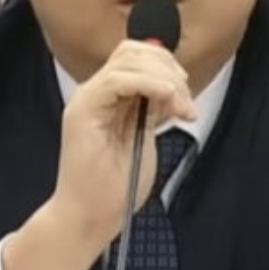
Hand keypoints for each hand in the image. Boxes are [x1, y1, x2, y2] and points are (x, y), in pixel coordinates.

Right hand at [2, 40, 196, 269]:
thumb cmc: (115, 186)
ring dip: (162, 77)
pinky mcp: (82, 111)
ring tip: (180, 106)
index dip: (165, 64)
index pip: (135, 56)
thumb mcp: (144, 135)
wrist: (90, 218)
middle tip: (185, 100)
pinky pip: (115, 80)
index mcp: (109, 95)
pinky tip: (166, 97)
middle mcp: (95, 91)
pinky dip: (146, 82)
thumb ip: (153, 107)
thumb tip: (172, 85)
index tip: (185, 90)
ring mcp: (87, 99)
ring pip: (126, 61)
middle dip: (167, 68)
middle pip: (132, 51)